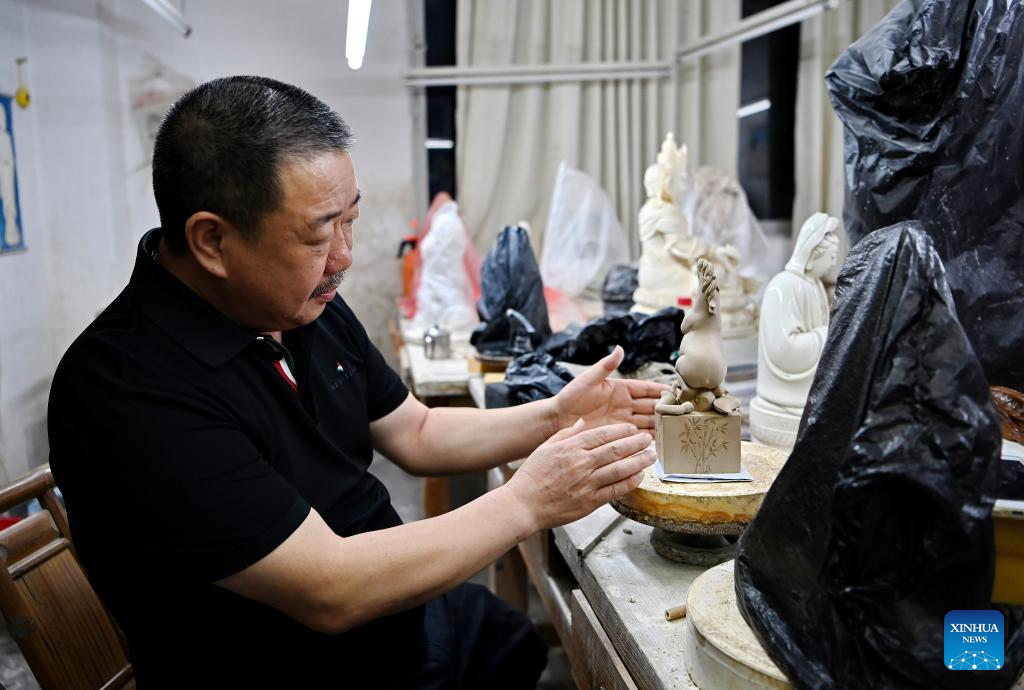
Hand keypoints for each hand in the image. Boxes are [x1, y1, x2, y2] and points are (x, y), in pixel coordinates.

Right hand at [506, 420, 655, 530]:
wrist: (523, 504)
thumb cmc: (532, 477)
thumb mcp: (545, 447)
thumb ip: (566, 434)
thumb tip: (582, 423)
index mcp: (571, 447)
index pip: (602, 434)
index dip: (621, 431)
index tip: (632, 429)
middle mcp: (581, 463)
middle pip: (616, 449)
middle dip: (636, 443)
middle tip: (648, 439)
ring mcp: (587, 483)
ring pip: (620, 469)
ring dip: (639, 461)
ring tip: (651, 456)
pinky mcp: (590, 501)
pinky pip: (615, 490)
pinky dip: (630, 482)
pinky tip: (639, 476)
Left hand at [552, 346, 667, 431]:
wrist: (558, 419)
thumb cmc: (571, 397)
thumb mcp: (588, 380)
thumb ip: (605, 366)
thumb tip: (619, 348)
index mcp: (620, 388)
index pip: (646, 389)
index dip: (661, 390)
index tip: (677, 391)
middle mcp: (625, 404)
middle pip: (651, 406)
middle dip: (667, 408)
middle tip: (684, 412)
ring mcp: (623, 419)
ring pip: (648, 421)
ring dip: (661, 424)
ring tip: (677, 428)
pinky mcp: (618, 433)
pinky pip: (638, 434)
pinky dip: (650, 437)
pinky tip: (661, 440)